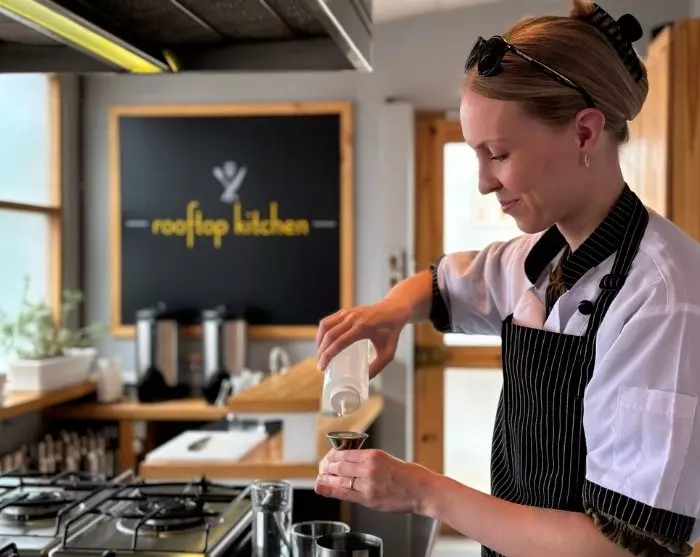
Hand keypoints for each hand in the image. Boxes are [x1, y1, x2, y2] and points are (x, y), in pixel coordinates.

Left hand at [315, 448, 433, 513]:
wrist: (423, 491)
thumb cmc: (411, 475)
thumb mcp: (389, 459)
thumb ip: (371, 462)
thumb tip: (354, 463)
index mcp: (374, 455)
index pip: (346, 453)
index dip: (334, 456)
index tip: (330, 457)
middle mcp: (369, 468)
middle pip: (340, 465)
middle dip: (328, 467)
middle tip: (323, 468)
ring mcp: (368, 484)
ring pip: (340, 479)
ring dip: (327, 478)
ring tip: (320, 478)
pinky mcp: (369, 499)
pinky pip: (346, 494)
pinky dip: (332, 491)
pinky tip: (323, 488)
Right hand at [316, 299, 409, 376]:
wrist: (393, 310)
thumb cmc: (391, 332)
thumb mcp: (388, 352)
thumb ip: (377, 367)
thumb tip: (364, 380)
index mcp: (363, 328)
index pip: (339, 342)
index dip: (327, 356)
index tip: (322, 368)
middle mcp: (353, 318)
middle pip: (330, 335)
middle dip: (321, 352)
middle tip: (321, 365)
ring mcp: (348, 313)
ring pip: (325, 326)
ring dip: (319, 341)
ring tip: (321, 354)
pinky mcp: (345, 311)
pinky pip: (328, 320)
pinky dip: (322, 332)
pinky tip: (323, 342)